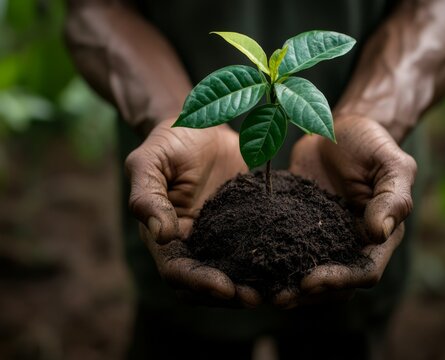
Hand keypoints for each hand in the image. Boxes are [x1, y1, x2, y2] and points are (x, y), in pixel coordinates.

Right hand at [125, 120, 260, 306]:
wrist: (203, 123)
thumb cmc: (170, 141)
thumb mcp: (150, 160)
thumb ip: (147, 196)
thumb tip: (161, 235)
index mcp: (166, 235)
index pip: (177, 270)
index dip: (198, 282)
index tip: (224, 287)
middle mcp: (194, 243)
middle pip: (206, 283)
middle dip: (229, 295)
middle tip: (256, 298)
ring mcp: (221, 237)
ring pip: (234, 273)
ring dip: (252, 286)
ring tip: (277, 291)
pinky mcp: (247, 225)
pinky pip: (257, 249)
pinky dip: (270, 262)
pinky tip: (291, 264)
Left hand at [279, 115, 415, 307]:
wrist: (337, 126)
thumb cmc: (370, 143)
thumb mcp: (390, 164)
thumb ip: (392, 197)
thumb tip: (380, 233)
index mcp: (380, 235)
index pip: (365, 270)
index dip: (340, 280)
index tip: (312, 280)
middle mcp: (352, 242)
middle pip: (335, 282)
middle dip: (309, 293)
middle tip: (279, 298)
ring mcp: (324, 236)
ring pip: (309, 271)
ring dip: (289, 285)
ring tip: (263, 291)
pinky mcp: (298, 225)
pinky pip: (287, 249)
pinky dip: (274, 261)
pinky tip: (251, 265)